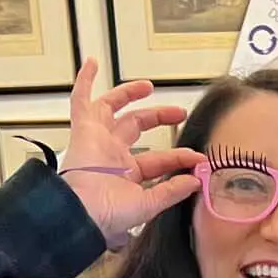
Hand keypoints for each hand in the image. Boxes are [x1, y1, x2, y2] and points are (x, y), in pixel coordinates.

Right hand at [58, 58, 200, 249]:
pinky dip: (85, 81)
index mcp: (126, 176)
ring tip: (147, 86)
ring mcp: (97, 140)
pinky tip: (92, 63)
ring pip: (111, 108)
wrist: (82, 210)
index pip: (158, 160)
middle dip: (158, 117)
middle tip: (178, 112)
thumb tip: (195, 181)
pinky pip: (80, 99)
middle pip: (136, 127)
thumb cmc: (107, 213)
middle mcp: (111, 155)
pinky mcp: (83, 129)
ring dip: (128, 94)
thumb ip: (172, 191)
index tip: (198, 158)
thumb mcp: (148, 204)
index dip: (179, 157)